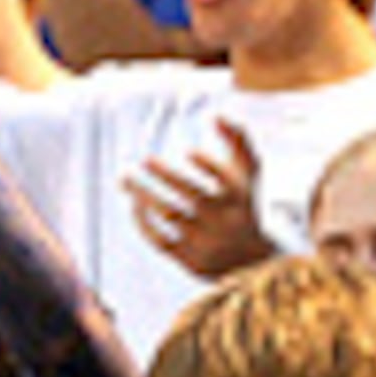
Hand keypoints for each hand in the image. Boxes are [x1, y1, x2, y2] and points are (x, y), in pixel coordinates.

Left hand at [128, 116, 272, 276]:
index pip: (223, 178)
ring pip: (170, 215)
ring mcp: (205, 242)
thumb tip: (215, 114)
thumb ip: (238, 139)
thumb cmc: (243, 203)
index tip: (187, 153)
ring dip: (144, 195)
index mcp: (239, 197)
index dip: (205, 164)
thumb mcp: (249, 173)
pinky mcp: (190, 261)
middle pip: (192, 195)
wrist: (250, 262)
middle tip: (145, 159)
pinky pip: (160, 240)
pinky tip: (134, 205)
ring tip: (126, 179)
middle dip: (165, 175)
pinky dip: (143, 222)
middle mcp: (223, 220)